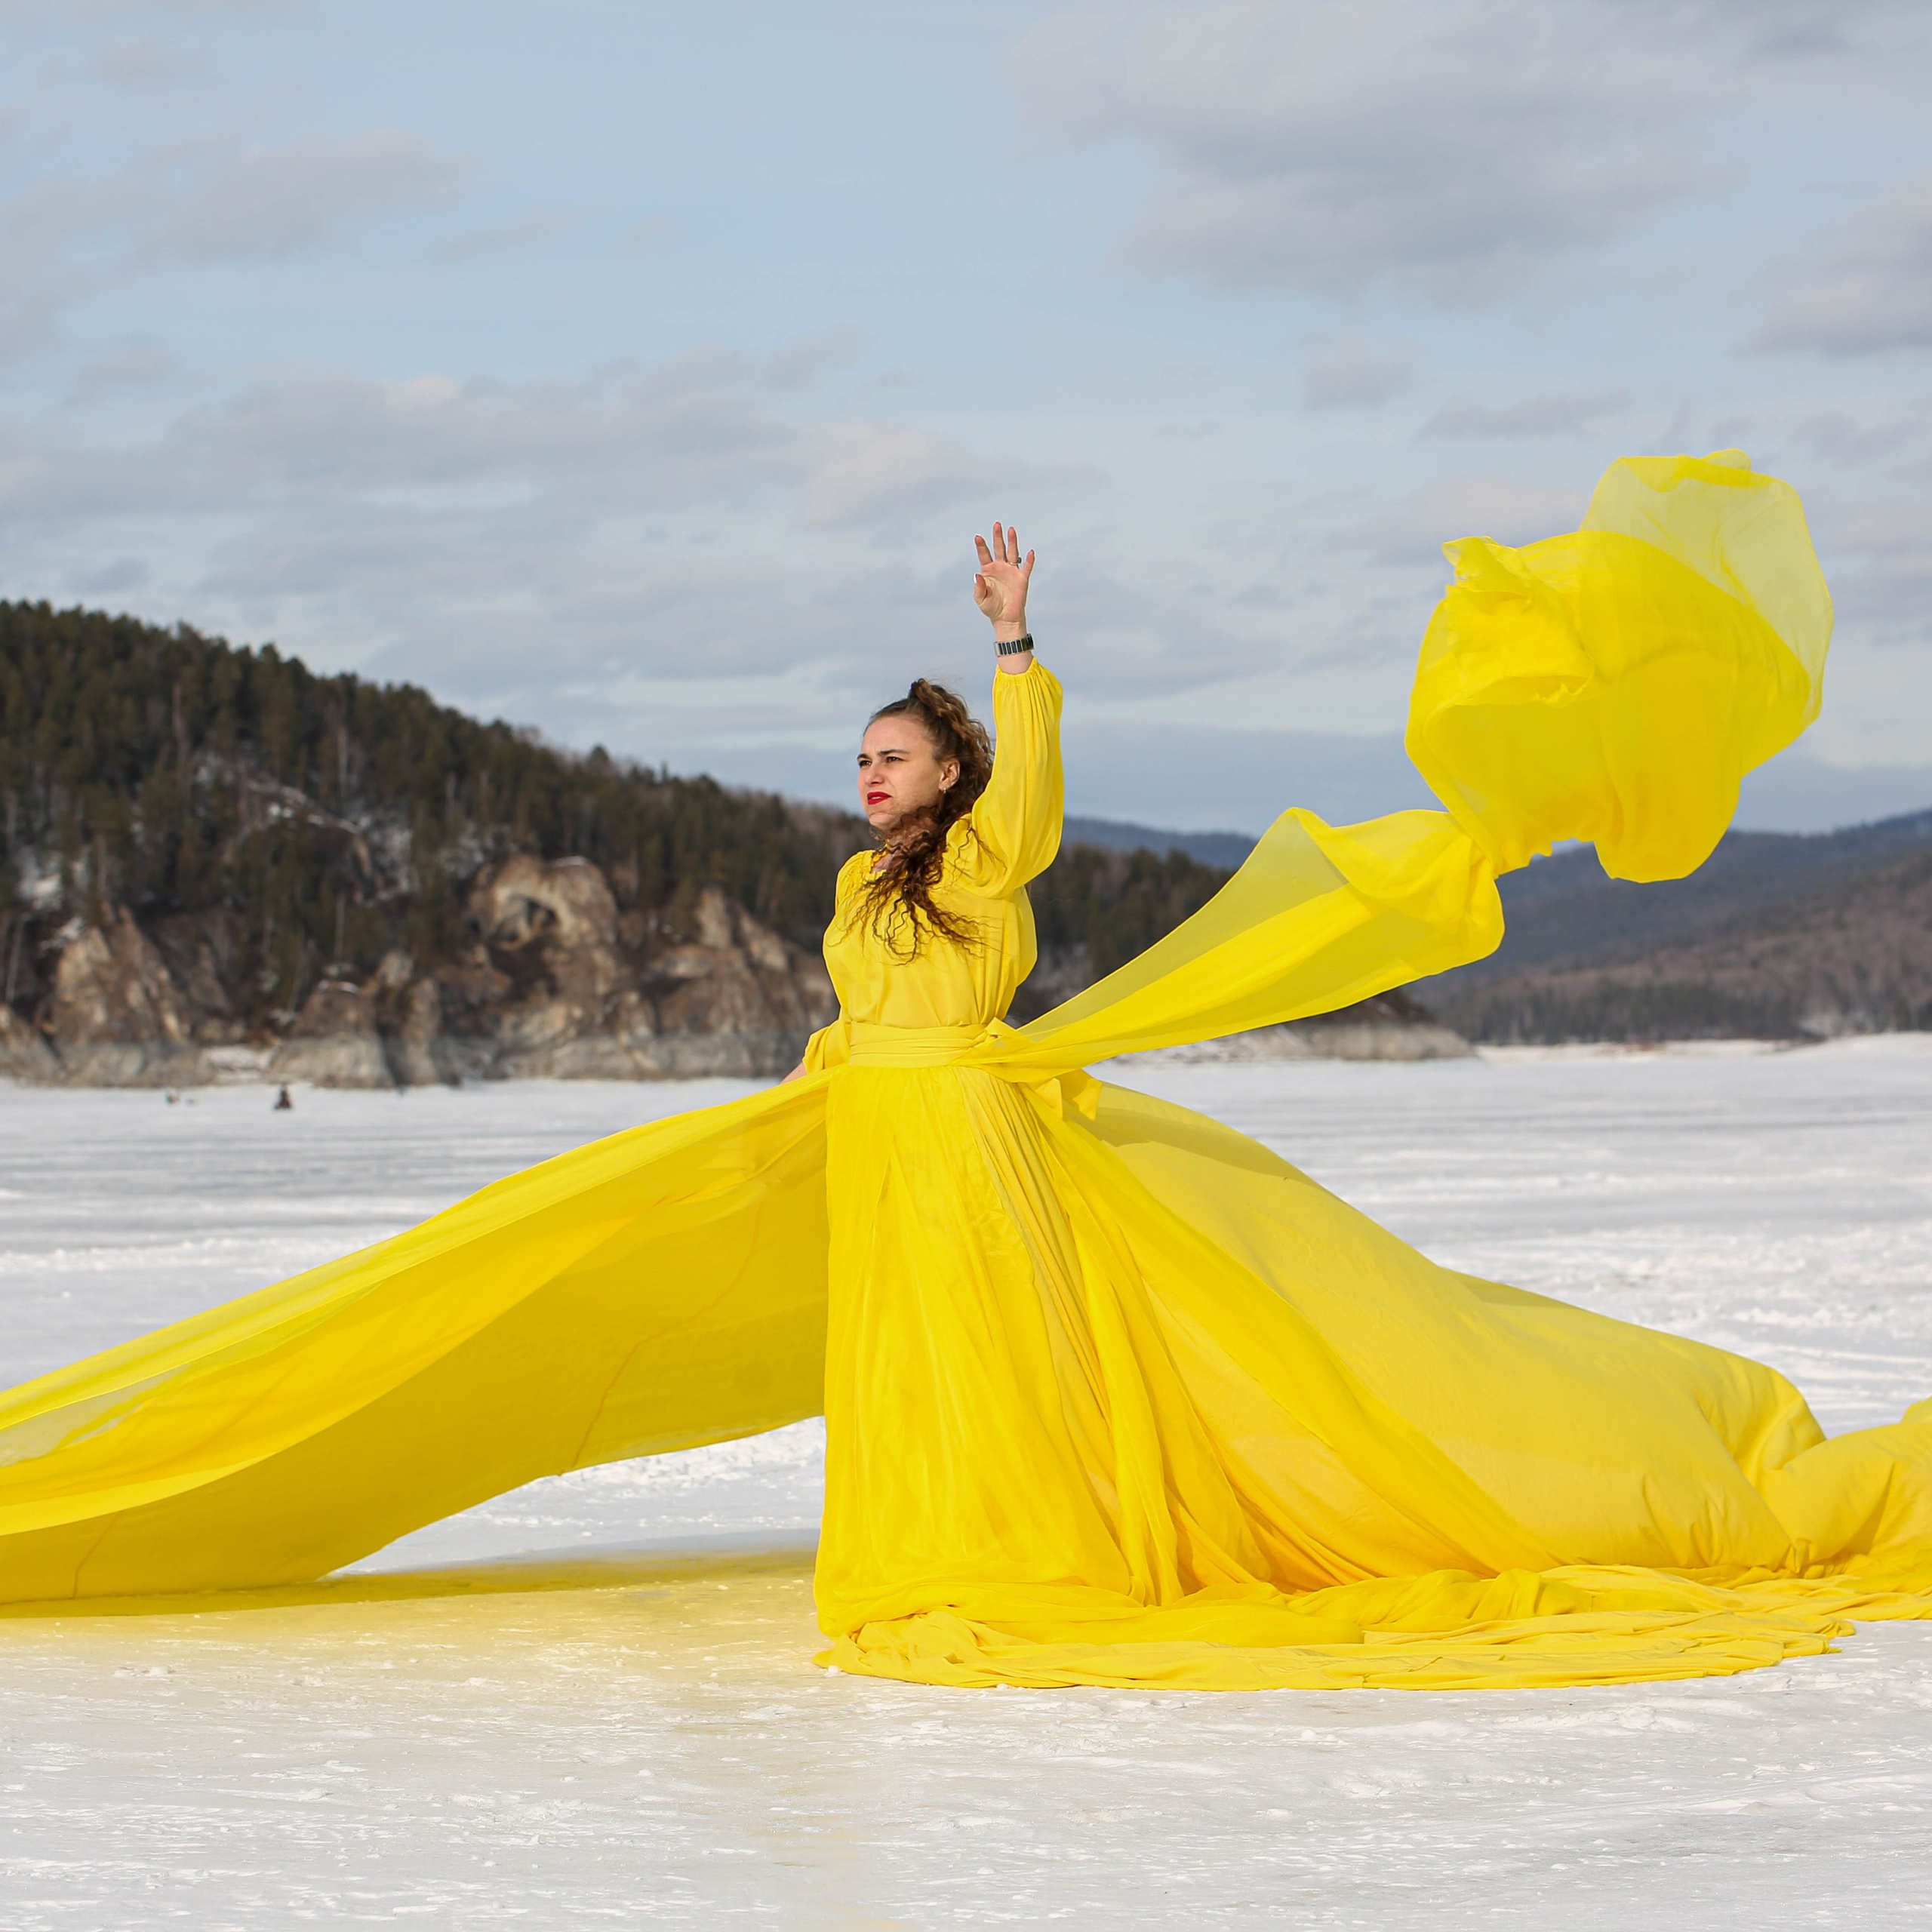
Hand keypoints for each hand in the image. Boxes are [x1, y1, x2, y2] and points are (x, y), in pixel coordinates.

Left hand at [973, 523, 1033, 638]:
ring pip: (1012, 553)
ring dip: (1012, 542)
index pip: (984, 555)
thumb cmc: (991, 608)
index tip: (977, 536)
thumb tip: (978, 575)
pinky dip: (1029, 560)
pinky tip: (1030, 552)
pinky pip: (1026, 567)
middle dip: (998, 537)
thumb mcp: (981, 599)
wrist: (1005, 618)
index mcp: (988, 570)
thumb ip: (979, 588)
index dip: (981, 546)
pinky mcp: (1022, 579)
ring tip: (1011, 529)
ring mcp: (1011, 571)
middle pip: (999, 548)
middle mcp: (1000, 567)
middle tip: (997, 524)